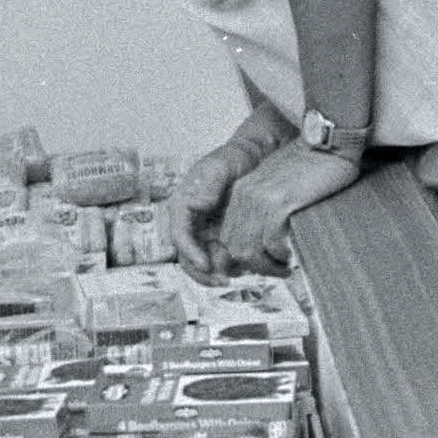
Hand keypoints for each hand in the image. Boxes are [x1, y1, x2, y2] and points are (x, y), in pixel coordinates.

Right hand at [171, 141, 258, 276]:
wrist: (257, 157)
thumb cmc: (235, 158)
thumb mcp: (219, 167)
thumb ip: (208, 185)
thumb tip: (198, 204)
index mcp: (183, 207)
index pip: (180, 237)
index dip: (191, 254)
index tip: (207, 264)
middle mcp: (191, 224)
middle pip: (189, 258)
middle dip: (204, 273)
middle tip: (224, 280)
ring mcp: (207, 233)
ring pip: (205, 264)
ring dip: (218, 274)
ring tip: (239, 273)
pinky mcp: (224, 238)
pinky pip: (223, 259)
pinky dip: (233, 266)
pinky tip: (248, 265)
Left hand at [218, 142, 360, 265]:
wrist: (328, 142)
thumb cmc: (311, 165)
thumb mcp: (277, 184)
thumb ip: (266, 207)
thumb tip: (268, 240)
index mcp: (241, 192)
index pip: (228, 236)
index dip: (245, 257)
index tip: (264, 264)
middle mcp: (244, 195)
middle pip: (235, 247)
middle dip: (256, 266)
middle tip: (278, 270)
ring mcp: (260, 199)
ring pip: (250, 250)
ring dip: (268, 266)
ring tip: (286, 267)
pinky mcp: (279, 201)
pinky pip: (271, 241)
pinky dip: (281, 254)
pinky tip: (293, 253)